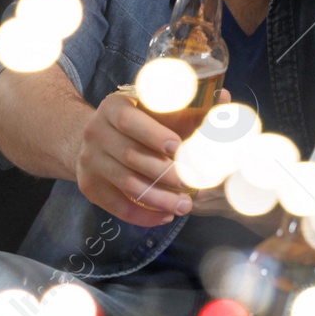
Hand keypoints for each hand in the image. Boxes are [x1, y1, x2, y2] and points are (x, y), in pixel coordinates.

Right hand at [77, 92, 196, 226]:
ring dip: (159, 198)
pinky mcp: (89, 185)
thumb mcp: (154, 108)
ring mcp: (89, 160)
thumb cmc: (137, 120)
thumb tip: (225, 99)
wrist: (96, 136)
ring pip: (127, 183)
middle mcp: (95, 132)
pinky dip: (142, 215)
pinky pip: (116, 205)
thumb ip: (187, 107)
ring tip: (185, 206)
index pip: (130, 121)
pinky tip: (164, 216)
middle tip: (192, 184)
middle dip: (165, 173)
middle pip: (131, 156)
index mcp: (113, 107)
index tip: (178, 147)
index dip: (153, 135)